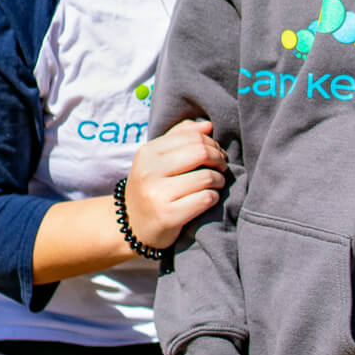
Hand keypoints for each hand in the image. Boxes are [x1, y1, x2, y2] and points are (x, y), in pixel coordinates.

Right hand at [124, 120, 226, 248]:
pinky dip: (214, 197)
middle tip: (222, 167)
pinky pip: (206, 198)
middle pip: (200, 152)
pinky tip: (209, 198)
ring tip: (217, 184)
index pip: (192, 137)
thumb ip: (180, 138)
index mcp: (147, 153)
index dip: (212, 143)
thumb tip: (207, 126)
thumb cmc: (152, 189)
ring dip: (219, 180)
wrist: (131, 228)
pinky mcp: (168, 216)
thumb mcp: (157, 160)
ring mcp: (157, 194)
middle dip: (219, 158)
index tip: (217, 153)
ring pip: (206, 176)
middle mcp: (149, 172)